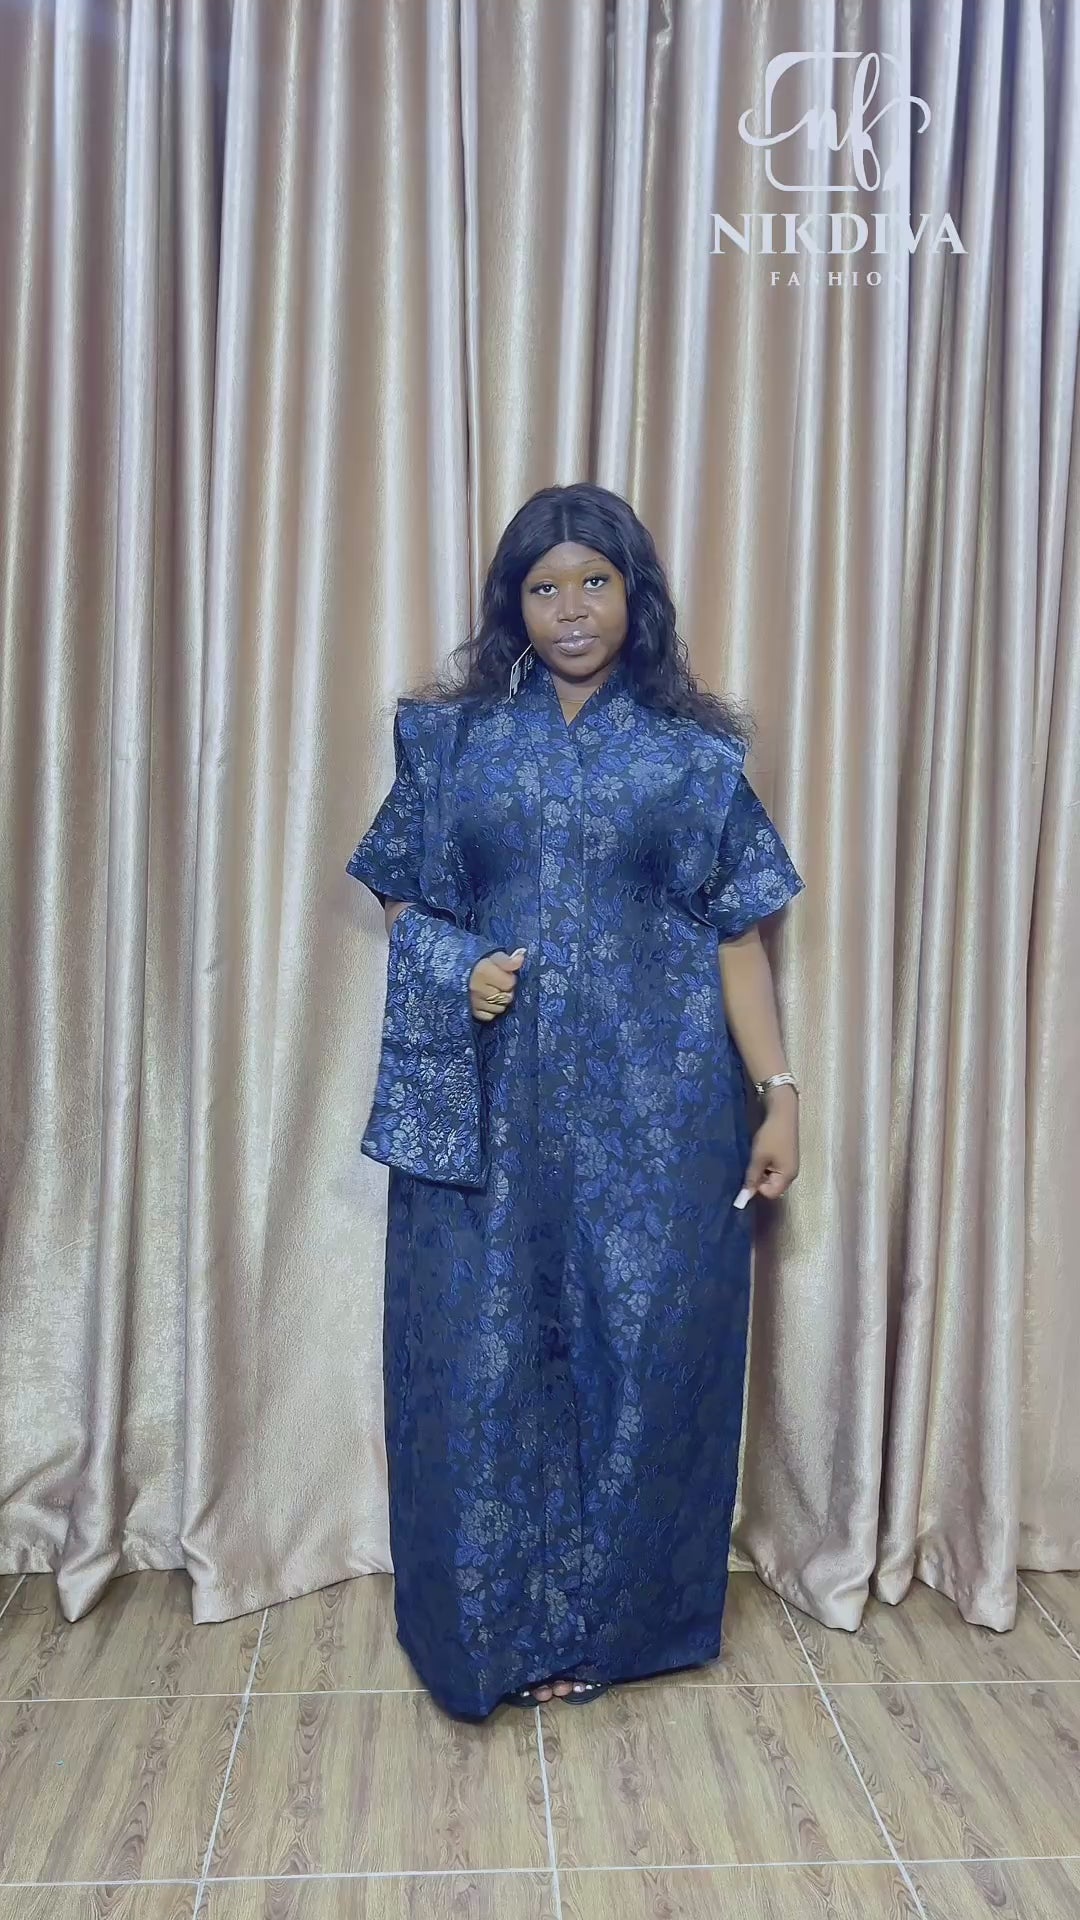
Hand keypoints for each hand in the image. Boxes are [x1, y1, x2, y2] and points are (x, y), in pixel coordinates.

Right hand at [469, 948, 525, 1021]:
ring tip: (494, 994)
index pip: (509, 982)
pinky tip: (488, 1003)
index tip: (506, 975)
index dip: (510, 979)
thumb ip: (509, 959)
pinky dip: (491, 1012)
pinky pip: (490, 1016)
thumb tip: (522, 954)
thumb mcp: (496, 958)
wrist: (465, 977)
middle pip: (506, 997)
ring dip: (500, 1003)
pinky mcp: (474, 1012)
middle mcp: (476, 987)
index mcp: (483, 970)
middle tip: (499, 985)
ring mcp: (474, 1001)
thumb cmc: (484, 966)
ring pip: (499, 1008)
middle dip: (506, 991)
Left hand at [736, 1089, 799, 1204]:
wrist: (783, 1112)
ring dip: (761, 1171)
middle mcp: (791, 1174)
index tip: (751, 1173)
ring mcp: (789, 1166)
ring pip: (771, 1178)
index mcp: (787, 1176)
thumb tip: (745, 1197)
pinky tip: (761, 1153)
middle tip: (753, 1164)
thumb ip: (752, 1178)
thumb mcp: (758, 1157)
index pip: (770, 1194)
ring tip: (757, 1156)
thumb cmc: (771, 1135)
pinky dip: (765, 1165)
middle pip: (771, 1187)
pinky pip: (773, 1169)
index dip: (758, 1187)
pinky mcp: (786, 1158)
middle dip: (759, 1180)